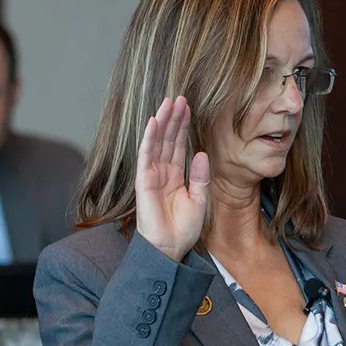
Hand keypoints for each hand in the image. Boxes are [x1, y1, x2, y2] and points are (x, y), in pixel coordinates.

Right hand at [135, 96, 209, 260]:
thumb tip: (202, 154)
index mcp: (176, 175)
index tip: (188, 108)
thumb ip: (200, 176)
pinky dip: (149, 138)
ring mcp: (152, 174)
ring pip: (157, 142)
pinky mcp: (144, 181)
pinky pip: (146, 156)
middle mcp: (162, 171)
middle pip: (167, 139)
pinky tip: (154, 122)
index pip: (179, 145)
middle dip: (173, 118)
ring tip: (169, 103)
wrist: (170, 247)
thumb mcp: (200, 200)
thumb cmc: (183, 228)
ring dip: (162, 122)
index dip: (183, 127)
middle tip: (179, 97)